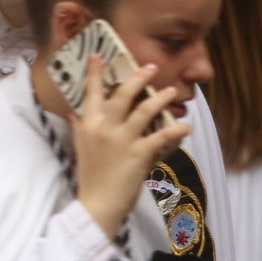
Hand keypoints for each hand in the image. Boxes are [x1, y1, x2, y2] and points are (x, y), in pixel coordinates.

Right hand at [72, 57, 192, 238]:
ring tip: (172, 92)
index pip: (92, 93)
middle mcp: (104, 128)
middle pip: (123, 95)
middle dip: (138, 78)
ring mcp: (122, 140)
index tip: (99, 56)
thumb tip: (74, 112)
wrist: (97, 204)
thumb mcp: (81, 148)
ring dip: (161, 99)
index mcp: (89, 125)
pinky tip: (187, 126)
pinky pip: (162, 137)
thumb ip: (80, 127)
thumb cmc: (90, 176)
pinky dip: (177, 130)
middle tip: (151, 67)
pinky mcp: (139, 154)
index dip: (95, 73)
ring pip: (144, 111)